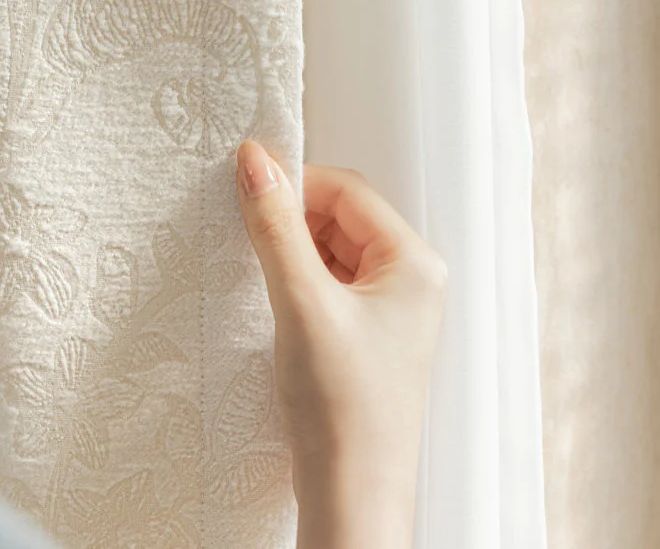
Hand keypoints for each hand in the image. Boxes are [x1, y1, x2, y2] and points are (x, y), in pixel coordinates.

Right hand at [236, 140, 445, 548]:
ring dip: (292, 250)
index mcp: (414, 263)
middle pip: (341, 216)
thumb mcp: (302, 302)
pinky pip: (329, 282)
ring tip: (259, 272)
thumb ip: (276, 226)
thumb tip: (255, 161)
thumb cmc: (344, 410)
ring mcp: (391, 309)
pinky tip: (272, 298)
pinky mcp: (367, 334)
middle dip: (292, 219)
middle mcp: (411, 279)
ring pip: (331, 249)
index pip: (348, 191)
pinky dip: (297, 279)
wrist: (351, 497)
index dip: (296, 182)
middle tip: (246, 231)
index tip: (245, 181)